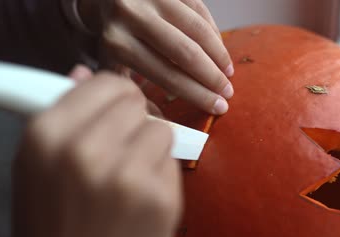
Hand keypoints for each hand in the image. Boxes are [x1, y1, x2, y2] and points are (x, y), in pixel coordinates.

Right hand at [13, 72, 181, 236]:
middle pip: (135, 100)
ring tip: (128, 176)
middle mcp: (84, 151)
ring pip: (160, 128)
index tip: (112, 108)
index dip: (111, 95)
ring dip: (148, 147)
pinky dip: (161, 174)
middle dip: (131, 119)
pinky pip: (173, 160)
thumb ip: (61, 118)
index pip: (103, 82)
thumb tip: (81, 72)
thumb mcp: (37, 170)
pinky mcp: (160, 198)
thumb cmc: (54, 227)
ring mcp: (126, 175)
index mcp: (46, 137)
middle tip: (119, 145)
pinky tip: (141, 198)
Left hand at [79, 0, 233, 114]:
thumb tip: (162, 122)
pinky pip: (199, 9)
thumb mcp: (111, 65)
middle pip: (185, 53)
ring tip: (228, 72)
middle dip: (212, 77)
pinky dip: (213, 31)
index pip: (167, 76)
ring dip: (218, 54)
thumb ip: (134, 92)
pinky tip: (219, 48)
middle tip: (229, 92)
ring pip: (197, 29)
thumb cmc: (111, 36)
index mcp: (117, 44)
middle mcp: (132, 16)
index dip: (197, 94)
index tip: (219, 107)